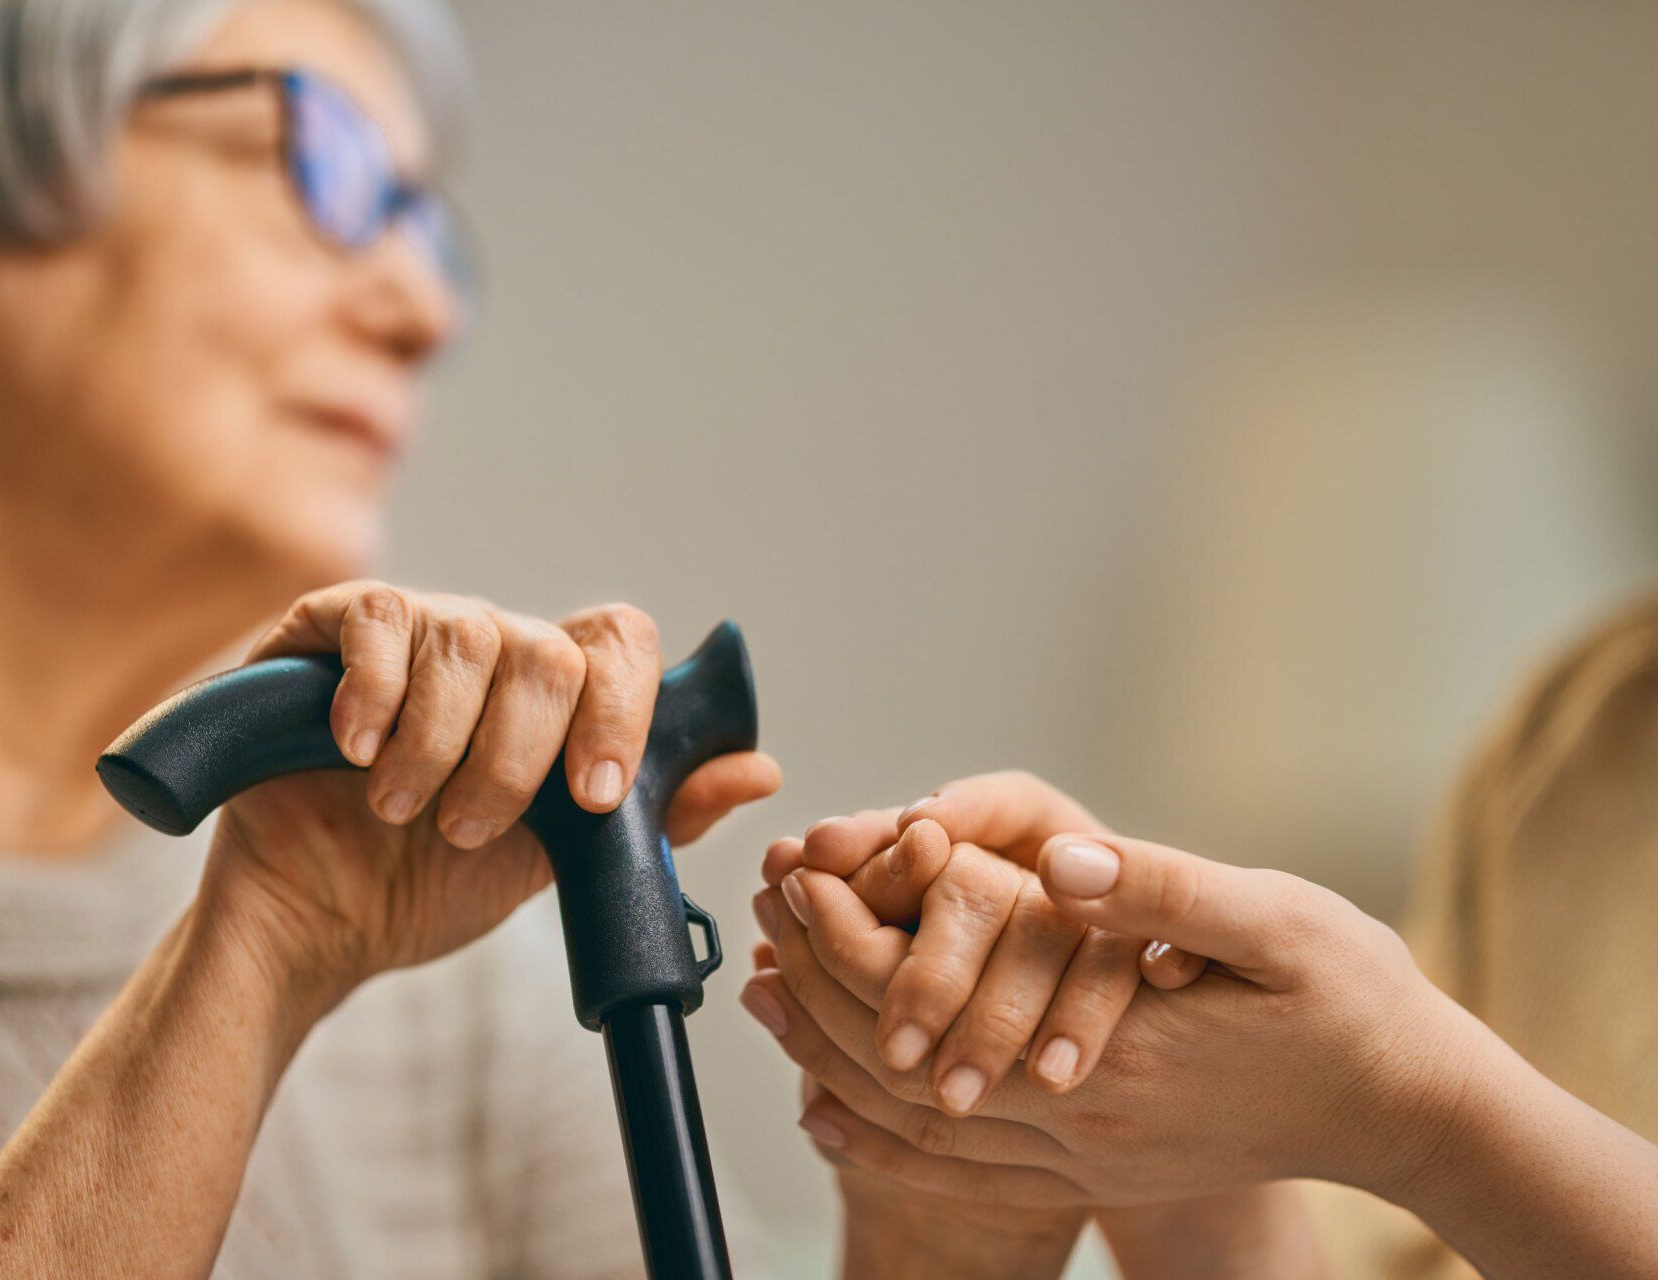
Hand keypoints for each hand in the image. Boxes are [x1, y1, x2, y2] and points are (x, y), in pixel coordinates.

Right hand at [203, 582, 780, 1011]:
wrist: (318, 921)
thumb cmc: (432, 885)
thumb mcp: (554, 865)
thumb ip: (650, 817)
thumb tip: (760, 769)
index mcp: (554, 693)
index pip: (620, 645)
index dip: (621, 713)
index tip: (595, 798)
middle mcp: (493, 645)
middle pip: (549, 650)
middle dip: (519, 756)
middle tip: (467, 829)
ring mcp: (415, 626)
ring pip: (468, 637)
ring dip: (441, 743)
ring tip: (401, 809)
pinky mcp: (327, 627)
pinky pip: (375, 618)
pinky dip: (375, 691)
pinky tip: (356, 749)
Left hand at [748, 780, 1465, 1211]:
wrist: (1405, 1112)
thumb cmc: (1348, 1001)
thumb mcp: (1273, 924)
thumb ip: (1159, 892)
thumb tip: (1060, 862)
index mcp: (1110, 1054)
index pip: (934, 1000)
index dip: (852, 934)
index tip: (798, 869)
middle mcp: (1080, 1124)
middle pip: (903, 1069)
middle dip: (821, 986)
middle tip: (761, 912)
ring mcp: (1084, 1159)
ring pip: (917, 1126)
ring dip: (831, 1057)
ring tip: (768, 990)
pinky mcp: (1093, 1168)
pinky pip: (958, 1169)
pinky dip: (879, 1138)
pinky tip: (828, 1106)